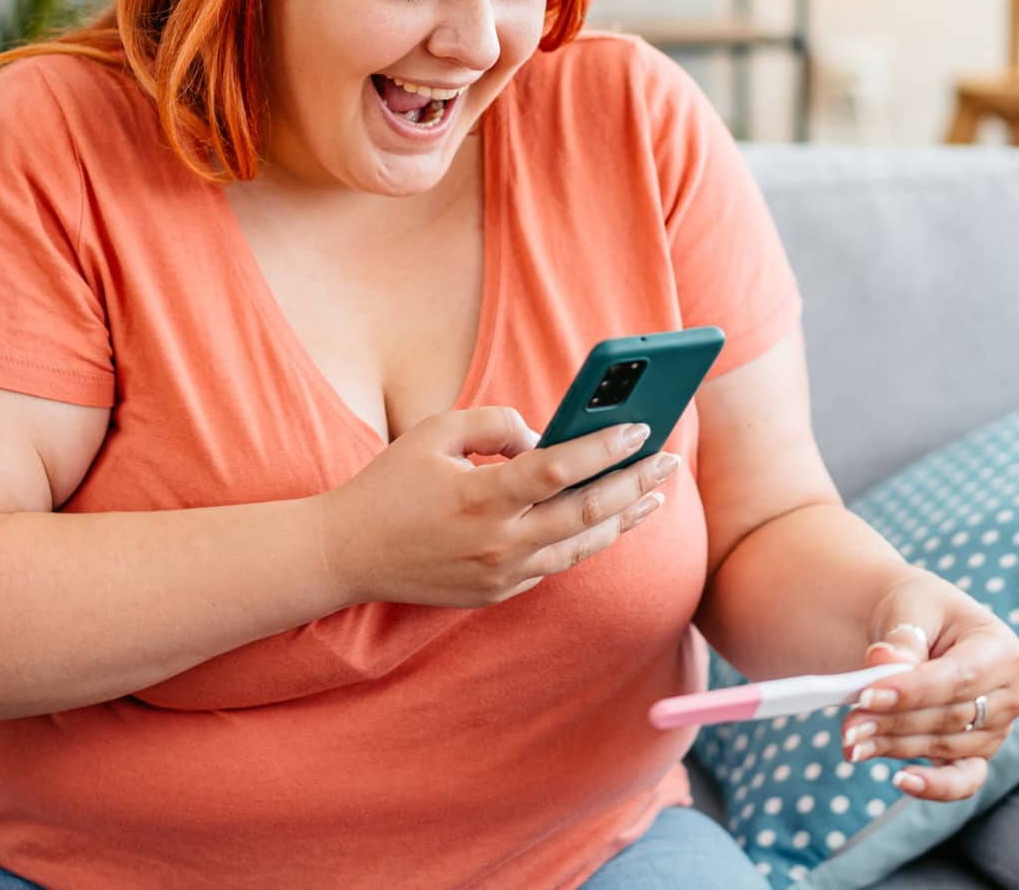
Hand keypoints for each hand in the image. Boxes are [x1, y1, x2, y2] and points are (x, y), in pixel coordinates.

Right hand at [318, 407, 681, 608]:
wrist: (347, 555)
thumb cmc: (389, 485)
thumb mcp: (434, 432)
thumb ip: (494, 424)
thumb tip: (543, 436)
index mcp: (481, 497)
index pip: (560, 470)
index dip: (605, 447)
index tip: (640, 426)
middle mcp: (498, 543)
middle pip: (588, 515)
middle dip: (636, 485)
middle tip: (670, 462)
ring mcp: (501, 575)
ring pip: (581, 548)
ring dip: (624, 519)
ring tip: (655, 496)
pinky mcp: (498, 594)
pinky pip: (554, 565)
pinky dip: (584, 540)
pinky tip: (607, 521)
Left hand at [838, 568, 1018, 801]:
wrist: (918, 628)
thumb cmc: (918, 611)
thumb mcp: (912, 607)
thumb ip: (904, 638)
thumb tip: (887, 661)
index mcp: (1002, 650)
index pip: (958, 679)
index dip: (912, 692)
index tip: (868, 696)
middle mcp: (1009, 695)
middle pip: (948, 718)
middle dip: (893, 722)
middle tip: (848, 724)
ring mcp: (995, 729)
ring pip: (942, 746)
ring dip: (893, 746)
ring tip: (850, 740)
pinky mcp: (975, 753)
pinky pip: (963, 780)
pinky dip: (935, 786)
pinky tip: (902, 781)